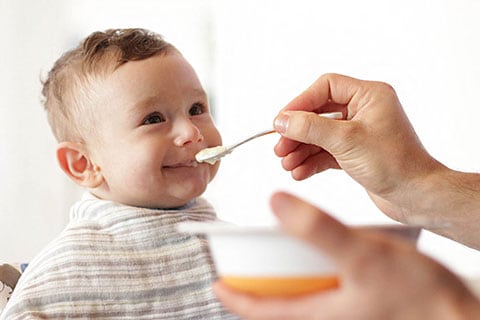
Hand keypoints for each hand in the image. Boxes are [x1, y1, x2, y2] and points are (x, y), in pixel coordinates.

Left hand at [213, 192, 479, 319]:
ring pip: (301, 287)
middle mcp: (326, 310)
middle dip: (257, 279)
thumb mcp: (361, 256)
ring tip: (275, 244)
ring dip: (285, 268)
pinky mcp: (358, 294)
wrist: (456, 311)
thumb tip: (274, 203)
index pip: (262, 309)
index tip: (216, 282)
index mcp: (318, 310)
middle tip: (242, 257)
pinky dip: (313, 262)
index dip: (236, 296)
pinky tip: (319, 243)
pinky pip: (324, 280)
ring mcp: (342, 303)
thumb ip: (317, 230)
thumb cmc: (414, 294)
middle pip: (278, 297)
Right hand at [272, 73, 479, 247]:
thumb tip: (282, 120)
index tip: (282, 120)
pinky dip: (312, 161)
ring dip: (301, 149)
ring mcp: (359, 133)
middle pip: (318, 113)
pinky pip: (326, 152)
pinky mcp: (355, 153)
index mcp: (370, 96)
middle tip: (280, 147)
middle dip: (298, 132)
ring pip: (320, 135)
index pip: (326, 87)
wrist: (416, 197)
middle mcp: (364, 111)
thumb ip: (310, 128)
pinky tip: (300, 172)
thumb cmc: (396, 165)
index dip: (300, 102)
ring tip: (287, 164)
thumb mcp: (346, 141)